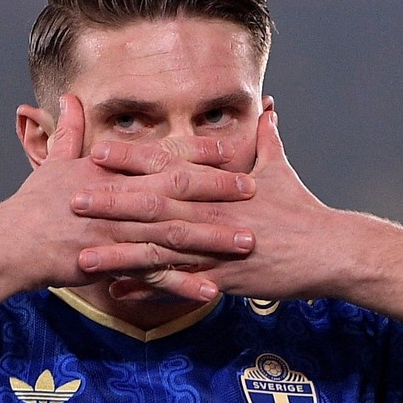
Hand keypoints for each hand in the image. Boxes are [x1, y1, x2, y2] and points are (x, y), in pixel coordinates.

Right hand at [0, 95, 258, 292]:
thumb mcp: (53, 163)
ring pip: (173, 234)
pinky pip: (153, 277)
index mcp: (111, 172)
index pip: (162, 157)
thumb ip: (70, 131)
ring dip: (212, 239)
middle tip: (254, 190)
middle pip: (177, 192)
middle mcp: (119, 199)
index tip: (229, 149)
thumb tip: (72, 98)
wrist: (10, 245)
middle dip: (218, 191)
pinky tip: (211, 290)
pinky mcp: (111, 265)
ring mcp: (117, 233)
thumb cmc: (32, 204)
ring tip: (247, 242)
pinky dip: (182, 284)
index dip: (197, 153)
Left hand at [75, 110, 338, 300]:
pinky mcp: (224, 278)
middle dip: (112, 202)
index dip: (132, 159)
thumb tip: (268, 109)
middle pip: (154, 205)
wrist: (331, 250)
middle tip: (72, 199)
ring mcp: (216, 247)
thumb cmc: (305, 210)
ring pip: (160, 248)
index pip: (169, 167)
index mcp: (220, 186)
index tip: (97, 150)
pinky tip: (118, 293)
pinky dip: (147, 289)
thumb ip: (267, 139)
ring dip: (119, 251)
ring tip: (82, 254)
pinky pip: (178, 286)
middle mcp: (213, 213)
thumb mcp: (282, 169)